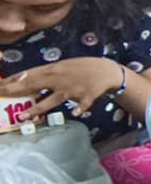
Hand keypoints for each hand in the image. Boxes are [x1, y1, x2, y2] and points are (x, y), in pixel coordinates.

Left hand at [0, 58, 124, 119]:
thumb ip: (47, 73)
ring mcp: (72, 89)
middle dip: (15, 90)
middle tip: (0, 93)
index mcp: (54, 70)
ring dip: (37, 108)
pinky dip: (79, 108)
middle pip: (34, 85)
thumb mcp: (63, 66)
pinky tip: (75, 112)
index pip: (28, 75)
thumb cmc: (83, 68)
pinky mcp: (86, 96)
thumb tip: (28, 78)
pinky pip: (81, 104)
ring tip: (24, 117)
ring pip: (52, 100)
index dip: (12, 80)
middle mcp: (59, 79)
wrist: (107, 71)